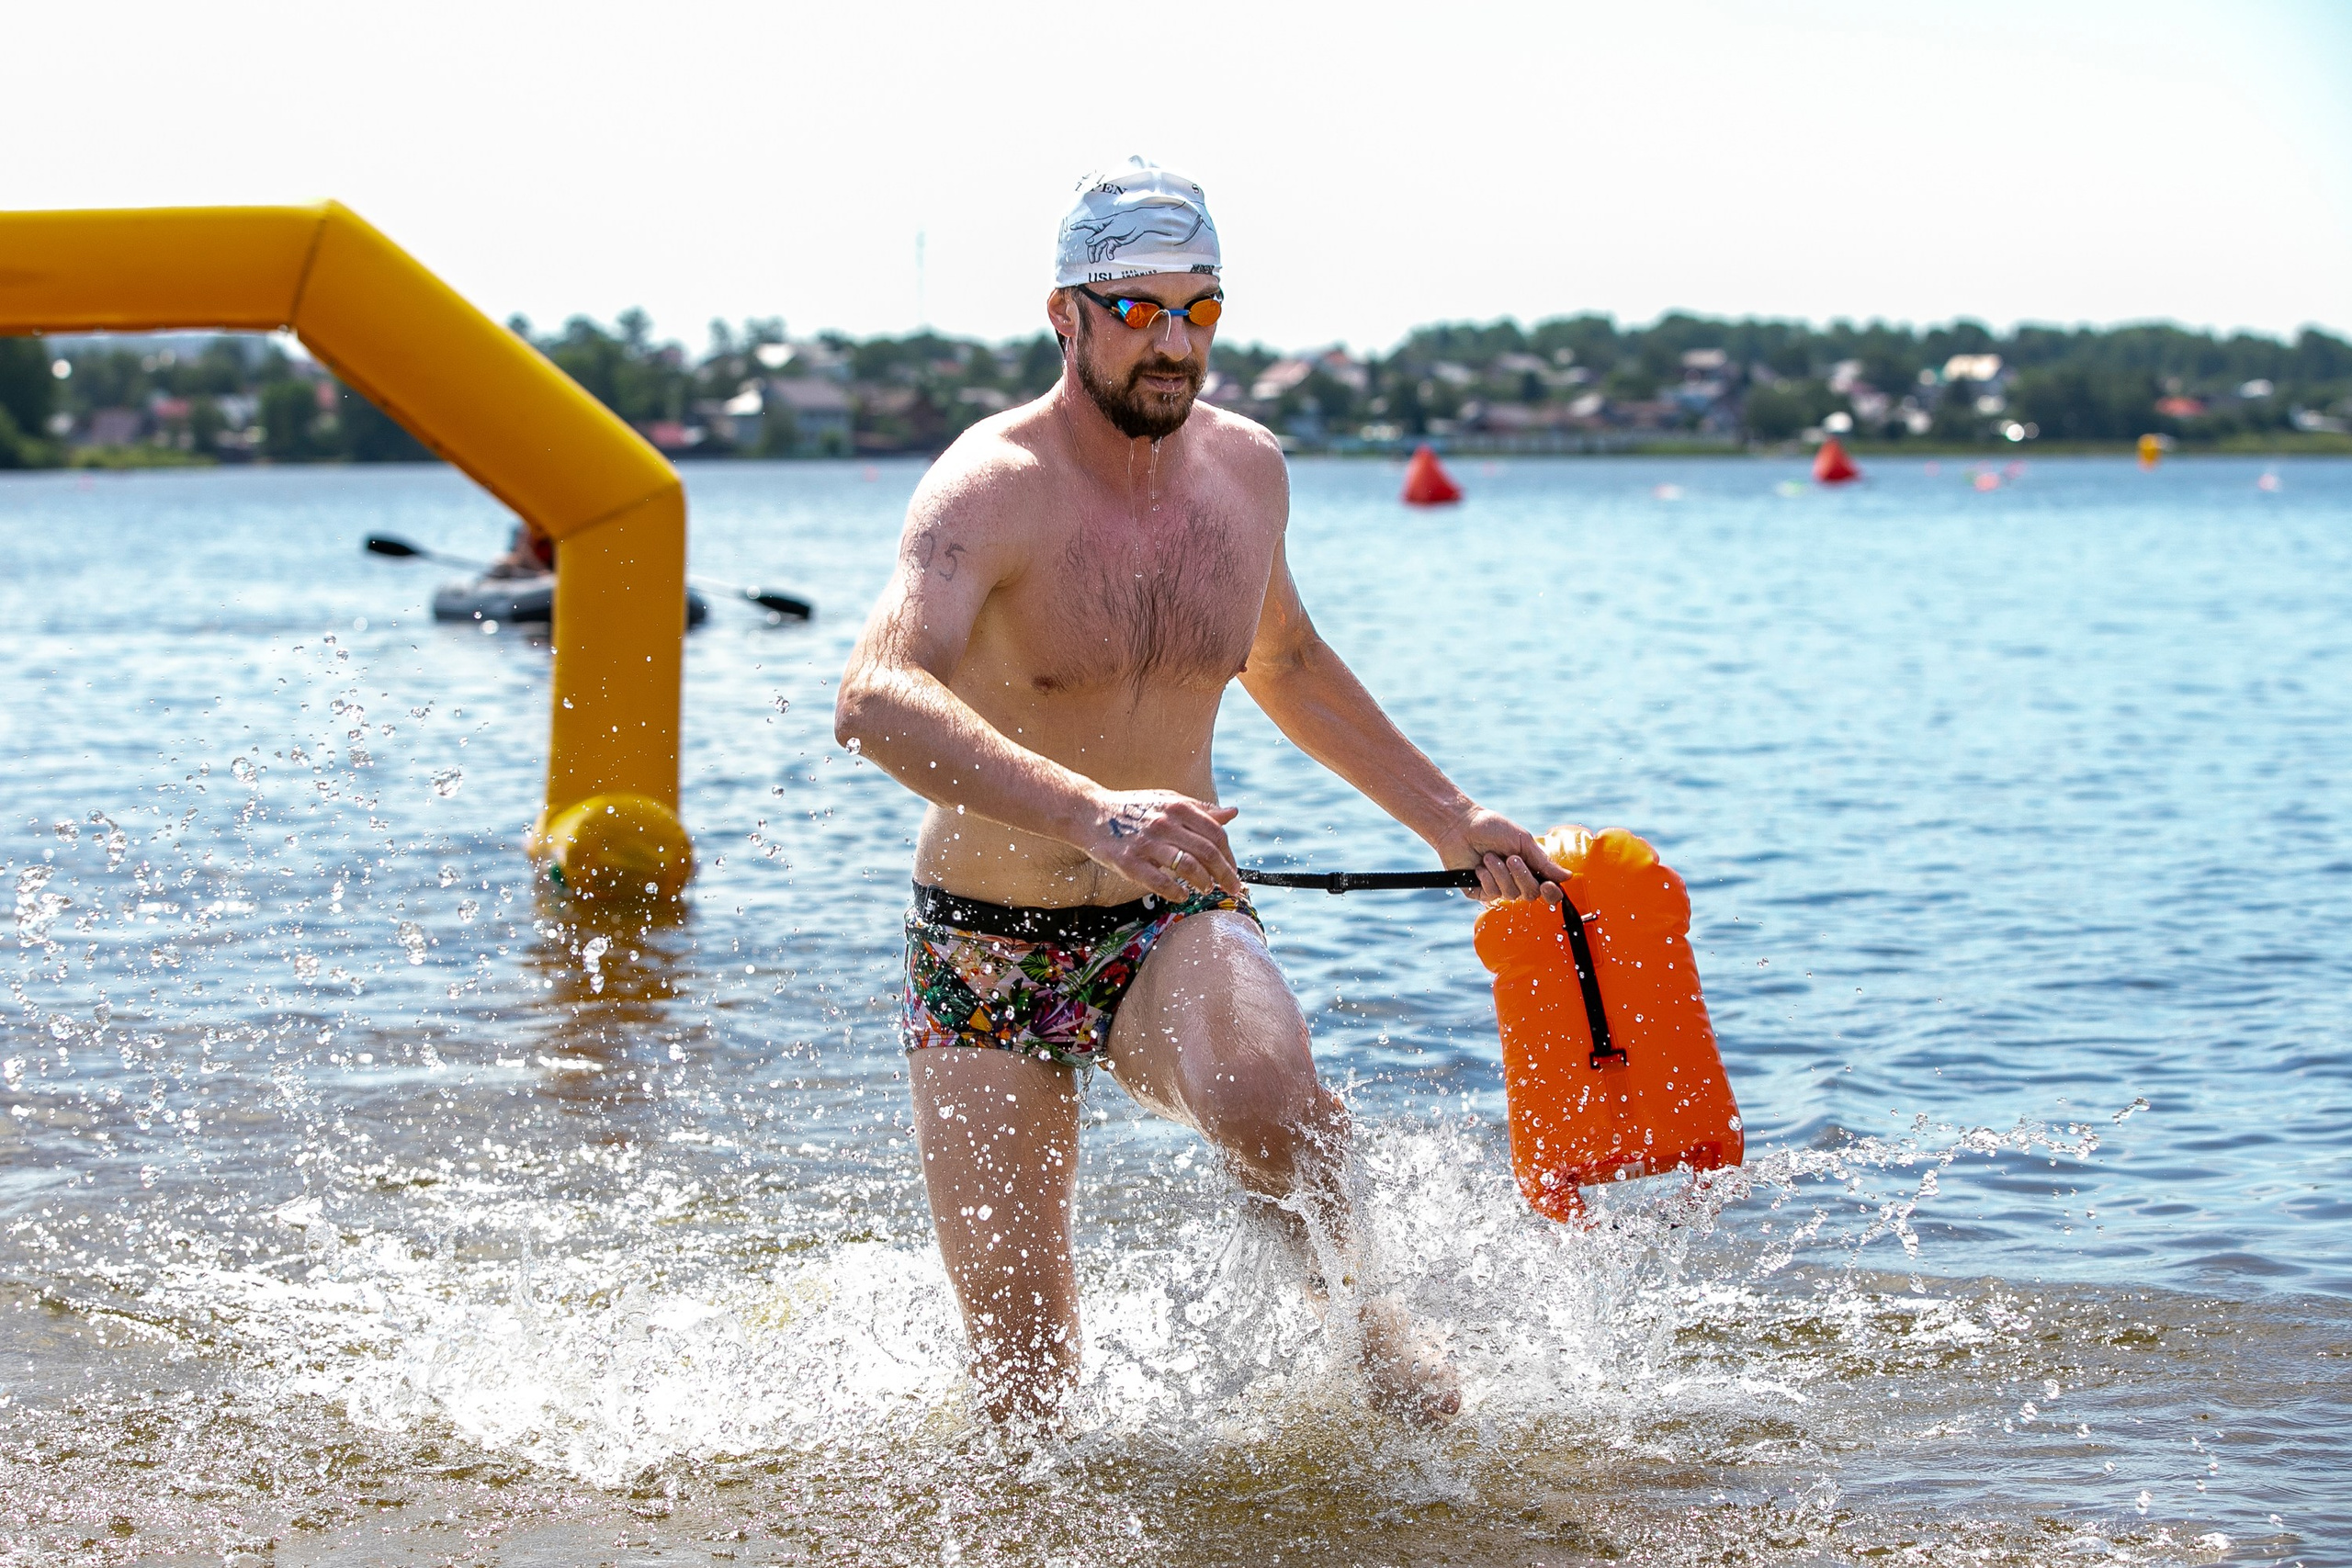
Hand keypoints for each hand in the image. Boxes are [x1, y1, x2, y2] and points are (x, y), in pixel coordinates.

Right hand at [1083, 789, 1242, 900]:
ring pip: (1188, 866)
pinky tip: (1182, 896)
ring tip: (1207, 889)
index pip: (1215, 832)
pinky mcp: (1128, 861)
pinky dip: (1176, 892)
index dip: (1229, 854)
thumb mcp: (1167, 801)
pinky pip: (1159, 882)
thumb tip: (1233, 813)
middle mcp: (1164, 823)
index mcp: (1177, 806)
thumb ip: (1200, 809)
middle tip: (1233, 888)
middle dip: (1225, 874)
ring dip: (1204, 882)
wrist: (1089, 813)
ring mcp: (1146, 843)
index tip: (1233, 869)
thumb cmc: (1133, 809)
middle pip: (1207, 851)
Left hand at [1433, 806, 1563, 905]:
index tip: (1548, 886)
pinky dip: (1487, 878)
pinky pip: (1491, 894)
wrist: (1460, 826)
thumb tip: (1568, 877)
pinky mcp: (1479, 892)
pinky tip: (1479, 866)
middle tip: (1510, 858)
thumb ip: (1543, 861)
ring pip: (1510, 894)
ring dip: (1500, 873)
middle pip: (1530, 894)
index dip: (1552, 893)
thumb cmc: (1492, 828)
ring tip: (1489, 856)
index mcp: (1529, 868)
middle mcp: (1515, 881)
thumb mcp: (1522, 842)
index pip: (1547, 890)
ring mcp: (1497, 888)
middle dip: (1522, 876)